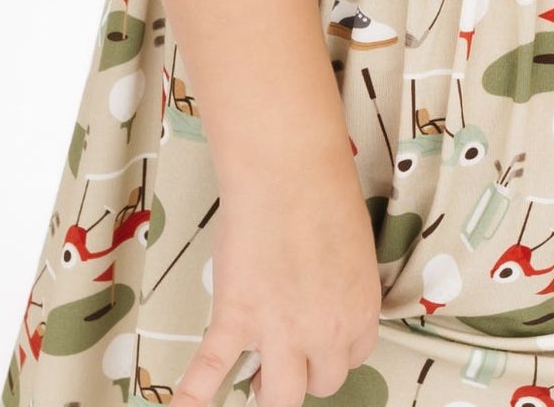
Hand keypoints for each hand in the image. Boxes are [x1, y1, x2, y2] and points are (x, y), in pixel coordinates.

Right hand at [172, 156, 385, 406]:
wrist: (288, 169)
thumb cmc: (323, 189)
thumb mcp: (351, 245)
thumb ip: (339, 281)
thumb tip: (322, 288)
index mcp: (358, 310)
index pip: (353, 356)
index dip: (335, 350)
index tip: (322, 342)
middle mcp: (326, 332)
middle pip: (322, 383)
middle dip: (305, 372)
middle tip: (287, 357)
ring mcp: (280, 331)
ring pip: (280, 395)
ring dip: (268, 391)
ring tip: (255, 381)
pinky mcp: (237, 319)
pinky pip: (212, 368)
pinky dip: (194, 395)